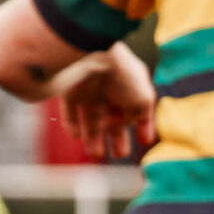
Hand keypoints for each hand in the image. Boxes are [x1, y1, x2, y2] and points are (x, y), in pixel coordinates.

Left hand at [56, 42, 156, 159]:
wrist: (90, 57)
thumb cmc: (122, 75)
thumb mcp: (143, 99)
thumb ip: (138, 116)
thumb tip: (122, 124)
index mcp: (130, 86)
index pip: (138, 109)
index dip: (143, 125)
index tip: (145, 141)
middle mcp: (110, 90)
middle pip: (114, 119)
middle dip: (117, 139)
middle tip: (121, 155)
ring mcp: (89, 92)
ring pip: (91, 121)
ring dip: (93, 140)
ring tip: (96, 156)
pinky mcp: (68, 93)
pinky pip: (70, 115)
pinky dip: (73, 127)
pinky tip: (78, 134)